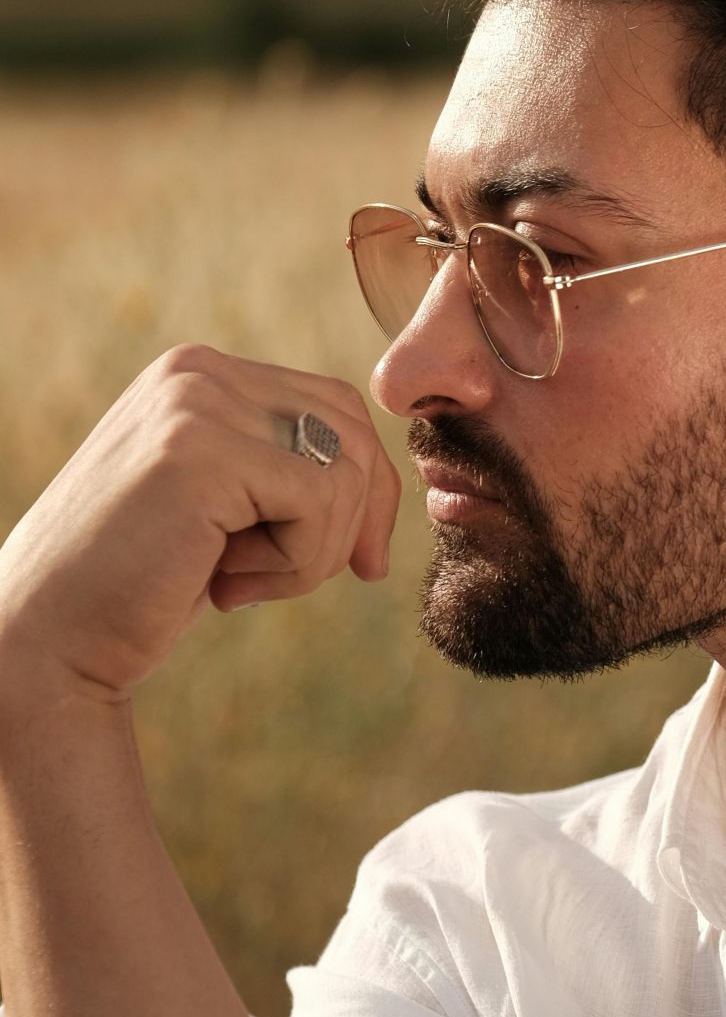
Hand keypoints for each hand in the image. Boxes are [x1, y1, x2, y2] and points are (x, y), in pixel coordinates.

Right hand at [0, 343, 400, 703]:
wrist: (49, 643)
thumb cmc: (139, 587)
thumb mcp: (223, 508)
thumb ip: (281, 466)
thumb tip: (384, 475)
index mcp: (199, 375)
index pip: (336, 406)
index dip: (366, 490)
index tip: (356, 563)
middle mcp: (196, 372)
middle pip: (352, 429)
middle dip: (354, 520)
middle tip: (289, 582)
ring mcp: (194, 404)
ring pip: (344, 470)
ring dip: (315, 552)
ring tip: (239, 584)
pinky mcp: (200, 452)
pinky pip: (320, 502)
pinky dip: (296, 564)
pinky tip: (227, 587)